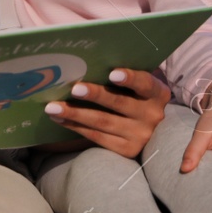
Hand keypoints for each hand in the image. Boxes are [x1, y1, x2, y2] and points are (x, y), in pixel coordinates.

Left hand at [44, 67, 169, 158]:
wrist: (151, 132)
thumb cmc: (136, 98)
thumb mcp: (139, 86)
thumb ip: (123, 77)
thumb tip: (87, 62)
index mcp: (158, 93)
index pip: (145, 83)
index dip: (130, 78)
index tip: (113, 73)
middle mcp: (152, 115)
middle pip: (119, 103)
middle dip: (95, 95)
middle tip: (74, 88)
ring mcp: (140, 136)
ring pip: (103, 122)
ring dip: (75, 113)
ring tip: (53, 107)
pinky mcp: (127, 150)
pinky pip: (97, 137)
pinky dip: (76, 126)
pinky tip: (60, 118)